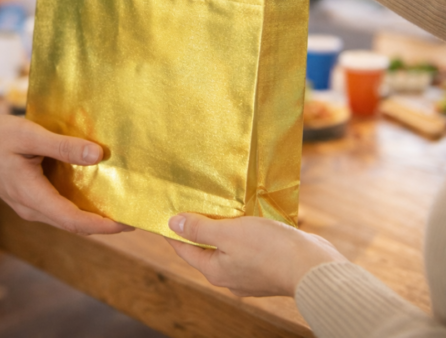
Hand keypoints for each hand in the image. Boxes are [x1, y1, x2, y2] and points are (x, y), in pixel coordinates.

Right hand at [0, 115, 130, 234]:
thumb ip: (63, 146)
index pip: (75, 221)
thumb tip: (98, 156)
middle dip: (106, 222)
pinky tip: (96, 187)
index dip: (105, 225)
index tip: (130, 222)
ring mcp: (30, 205)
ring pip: (68, 217)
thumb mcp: (29, 136)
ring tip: (121, 201)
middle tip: (135, 213)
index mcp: (32, 197)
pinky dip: (81, 202)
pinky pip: (60, 206)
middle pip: (75, 224)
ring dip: (94, 213)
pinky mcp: (30, 197)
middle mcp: (32, 208)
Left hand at [167, 213, 344, 297]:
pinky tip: (247, 217)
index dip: (173, 231)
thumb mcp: (228, 233)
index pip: (184, 249)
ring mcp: (249, 273)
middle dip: (199, 227)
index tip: (166, 213)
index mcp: (215, 271)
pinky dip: (243, 232)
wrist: (312, 266)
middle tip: (193, 202)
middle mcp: (229, 276)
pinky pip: (247, 247)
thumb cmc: (269, 249)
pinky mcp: (266, 267)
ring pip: (228, 246)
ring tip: (221, 205)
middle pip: (206, 248)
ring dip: (224, 227)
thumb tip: (172, 224)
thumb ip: (199, 229)